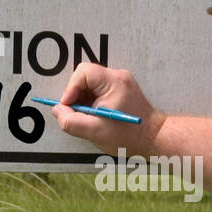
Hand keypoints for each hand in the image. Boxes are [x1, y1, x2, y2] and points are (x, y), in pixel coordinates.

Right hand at [49, 64, 166, 157]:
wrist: (154, 138)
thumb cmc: (128, 136)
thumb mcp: (95, 132)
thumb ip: (71, 121)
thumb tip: (57, 110)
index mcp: (113, 82)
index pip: (83, 73)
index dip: (70, 89)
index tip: (68, 107)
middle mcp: (118, 77)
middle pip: (85, 76)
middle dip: (76, 95)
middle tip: (75, 113)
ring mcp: (120, 81)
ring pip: (90, 84)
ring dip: (83, 99)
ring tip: (87, 117)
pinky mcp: (121, 89)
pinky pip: (98, 89)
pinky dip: (91, 101)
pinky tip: (95, 116)